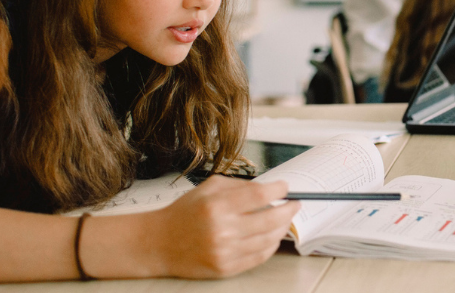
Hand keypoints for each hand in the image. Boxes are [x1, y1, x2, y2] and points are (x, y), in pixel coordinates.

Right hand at [148, 177, 298, 278]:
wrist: (159, 243)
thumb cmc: (184, 213)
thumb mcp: (209, 188)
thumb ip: (240, 186)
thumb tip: (270, 189)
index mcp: (217, 205)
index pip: (259, 195)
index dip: (279, 190)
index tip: (285, 187)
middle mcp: (222, 230)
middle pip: (270, 218)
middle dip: (289, 209)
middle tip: (295, 204)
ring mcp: (224, 252)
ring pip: (269, 239)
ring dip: (282, 227)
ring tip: (285, 219)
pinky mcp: (225, 268)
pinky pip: (259, 257)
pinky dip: (271, 245)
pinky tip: (273, 236)